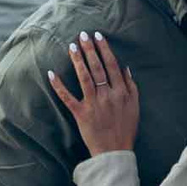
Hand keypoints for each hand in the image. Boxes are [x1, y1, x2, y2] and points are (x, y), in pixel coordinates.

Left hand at [48, 31, 139, 154]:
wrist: (115, 151)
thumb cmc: (126, 129)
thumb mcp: (135, 106)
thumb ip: (131, 86)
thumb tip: (124, 67)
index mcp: (121, 92)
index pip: (111, 65)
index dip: (104, 49)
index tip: (98, 36)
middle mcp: (108, 95)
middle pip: (97, 67)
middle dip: (90, 49)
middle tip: (82, 34)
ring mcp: (93, 104)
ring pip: (84, 77)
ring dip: (77, 60)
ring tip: (71, 46)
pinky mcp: (81, 114)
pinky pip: (67, 97)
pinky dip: (58, 86)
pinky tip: (51, 73)